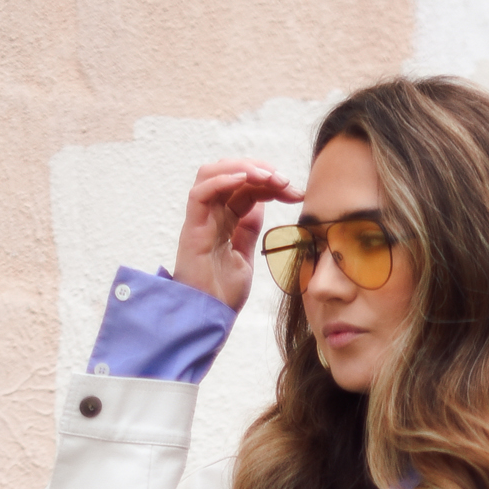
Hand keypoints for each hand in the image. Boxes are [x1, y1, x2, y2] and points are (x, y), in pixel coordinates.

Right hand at [171, 159, 301, 312]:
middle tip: (285, 181)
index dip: (270, 183)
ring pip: (213, 174)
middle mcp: (211, 215)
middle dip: (260, 170)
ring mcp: (200, 220)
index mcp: (224, 221)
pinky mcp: (192, 229)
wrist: (208, 319)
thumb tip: (260, 202)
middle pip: (231, 175)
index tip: (295, 192)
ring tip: (267, 177)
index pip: (245, 188)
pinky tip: (245, 181)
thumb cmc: (223, 295)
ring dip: (242, 169)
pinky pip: (201, 193)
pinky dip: (222, 180)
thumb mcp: (245, 256)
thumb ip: (249, 228)